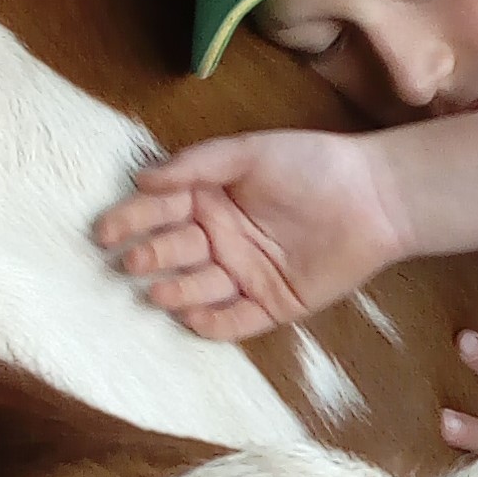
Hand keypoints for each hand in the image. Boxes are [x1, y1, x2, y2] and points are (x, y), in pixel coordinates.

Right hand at [94, 129, 410, 340]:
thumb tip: (140, 177)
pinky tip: (192, 317)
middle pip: (173, 253)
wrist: (373, 198)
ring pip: (198, 290)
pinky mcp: (272, 305)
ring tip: (160, 290)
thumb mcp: (249, 153)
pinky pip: (235, 322)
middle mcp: (220, 240)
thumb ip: (196, 165)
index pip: (159, 213)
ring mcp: (244, 275)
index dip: (130, 221)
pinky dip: (212, 324)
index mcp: (210, 201)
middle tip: (131, 262)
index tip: (104, 231)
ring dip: (175, 291)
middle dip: (149, 258)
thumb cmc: (312, 165)